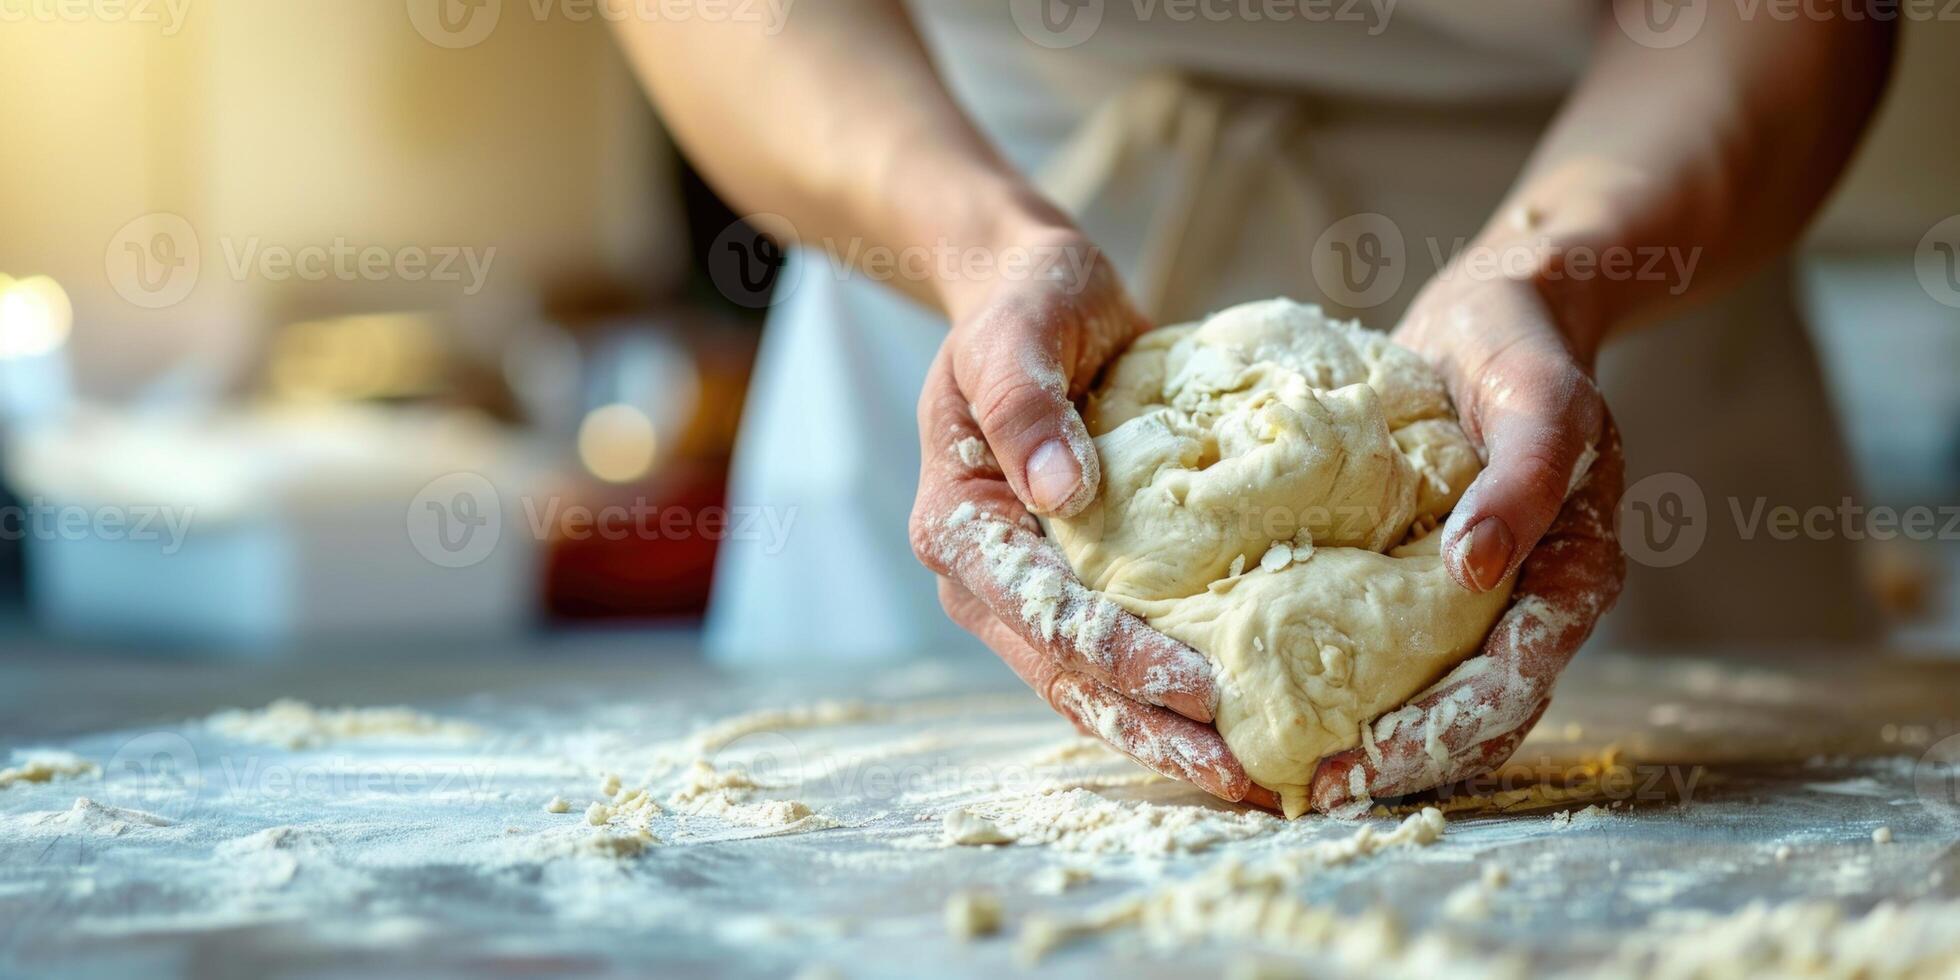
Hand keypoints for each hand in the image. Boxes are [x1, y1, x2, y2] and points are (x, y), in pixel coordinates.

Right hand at [908, 229, 1278, 808]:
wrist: (1032, 298)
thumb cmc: (1023, 307)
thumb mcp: (1014, 333)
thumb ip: (1024, 406)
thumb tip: (1061, 494)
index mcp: (956, 526)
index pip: (1042, 611)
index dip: (1118, 656)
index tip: (1196, 687)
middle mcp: (982, 577)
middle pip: (1064, 675)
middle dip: (1149, 728)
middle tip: (1238, 774)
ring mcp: (1024, 590)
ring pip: (1086, 685)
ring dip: (1159, 735)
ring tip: (1243, 780)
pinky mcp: (1070, 585)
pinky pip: (1111, 657)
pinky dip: (1161, 697)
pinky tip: (1227, 726)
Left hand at [1305, 274, 1626, 811]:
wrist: (1502, 313)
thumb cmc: (1525, 351)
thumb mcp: (1539, 400)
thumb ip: (1521, 482)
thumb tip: (1473, 570)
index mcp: (1574, 576)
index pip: (1508, 686)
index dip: (1437, 734)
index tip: (1361, 765)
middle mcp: (1532, 600)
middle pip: (1472, 714)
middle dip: (1398, 759)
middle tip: (1309, 790)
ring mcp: (1485, 595)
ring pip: (1437, 694)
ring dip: (1378, 738)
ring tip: (1295, 769)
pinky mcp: (1434, 575)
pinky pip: (1402, 647)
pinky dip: (1360, 681)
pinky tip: (1291, 695)